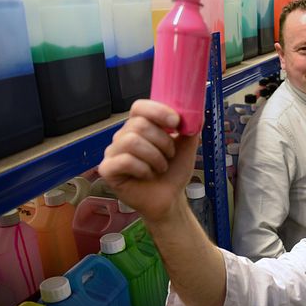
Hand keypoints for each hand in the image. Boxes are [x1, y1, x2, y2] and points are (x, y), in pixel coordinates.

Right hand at [98, 100, 199, 222]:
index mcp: (139, 127)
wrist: (170, 198)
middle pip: (138, 125)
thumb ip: (190, 128)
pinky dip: (143, 169)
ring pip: (131, 141)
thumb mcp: (186, 147)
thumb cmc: (173, 172)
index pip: (139, 107)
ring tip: (161, 167)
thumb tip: (197, 112)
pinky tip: (148, 175)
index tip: (176, 122)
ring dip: (154, 156)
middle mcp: (123, 136)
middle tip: (170, 155)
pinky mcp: (108, 170)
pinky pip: (124, 161)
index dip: (157, 111)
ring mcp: (113, 152)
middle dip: (162, 141)